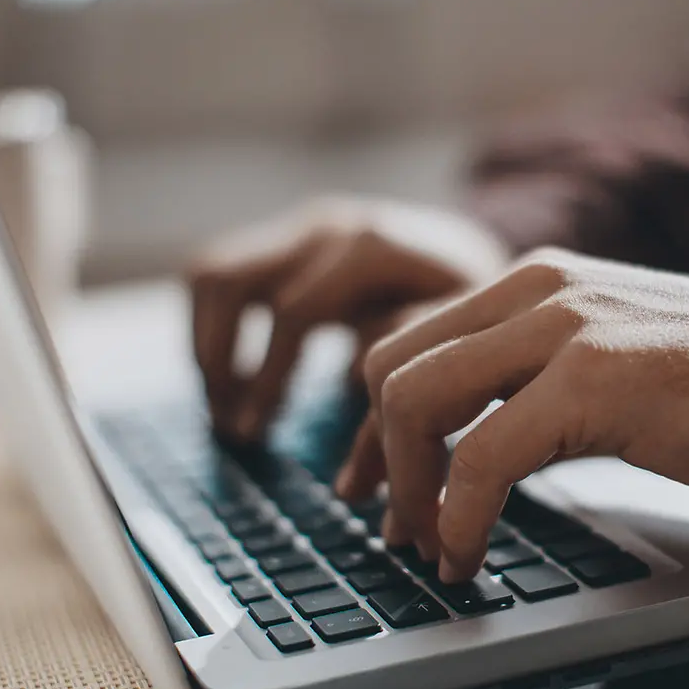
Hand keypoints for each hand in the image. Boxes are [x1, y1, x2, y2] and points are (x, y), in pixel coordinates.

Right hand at [187, 197, 509, 438]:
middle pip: (232, 282)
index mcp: (374, 246)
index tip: (252, 436)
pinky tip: (235, 383)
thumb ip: (410, 388)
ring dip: (206, 345)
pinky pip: (217, 274)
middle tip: (232, 430)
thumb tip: (353, 462)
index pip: (295, 312)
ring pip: (212, 273)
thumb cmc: (479, 314)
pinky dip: (211, 328)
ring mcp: (303, 227)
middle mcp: (329, 226)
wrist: (482, 258)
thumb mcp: (462, 350)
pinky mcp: (286, 239)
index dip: (269, 379)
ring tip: (225, 411)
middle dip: (222, 361)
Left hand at [337, 249, 688, 580]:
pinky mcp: (592, 382)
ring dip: (407, 489)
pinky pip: (481, 456)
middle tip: (392, 524)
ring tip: (428, 546)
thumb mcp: (607, 357)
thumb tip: (468, 442)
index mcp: (534, 283)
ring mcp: (562, 330)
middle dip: (375, 456)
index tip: (368, 483)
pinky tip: (467, 554)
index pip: (410, 341)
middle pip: (390, 365)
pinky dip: (458, 516)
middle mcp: (535, 291)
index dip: (372, 423)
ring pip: (416, 400)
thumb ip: (535, 375)